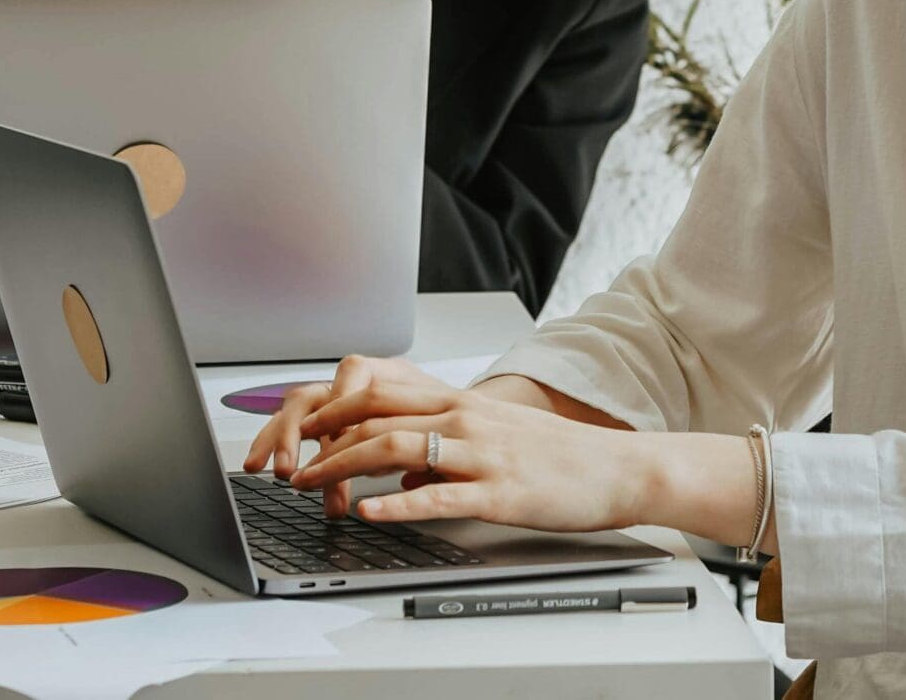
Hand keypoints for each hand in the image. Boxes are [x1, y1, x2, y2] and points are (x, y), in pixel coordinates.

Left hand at [245, 355, 651, 533]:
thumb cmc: (559, 456)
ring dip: (344, 466)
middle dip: (324, 438)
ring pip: (397, 447)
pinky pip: (438, 495)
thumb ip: (444, 447)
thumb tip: (400, 473)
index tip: (300, 428)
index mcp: (463, 404)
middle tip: (288, 459)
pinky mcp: (498, 491)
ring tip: (310, 485)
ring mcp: (481, 453)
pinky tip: (369, 511)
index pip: (383, 393)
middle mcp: (466, 419)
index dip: (335, 408)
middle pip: (377, 415)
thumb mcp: (494, 439)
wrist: (618, 467)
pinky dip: (397, 502)